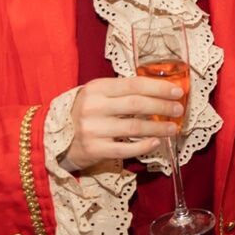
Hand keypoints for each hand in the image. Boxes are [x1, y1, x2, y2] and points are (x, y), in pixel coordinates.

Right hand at [64, 76, 184, 169]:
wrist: (55, 138)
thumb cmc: (85, 113)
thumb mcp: (98, 95)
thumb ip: (123, 91)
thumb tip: (160, 90)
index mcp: (96, 88)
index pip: (134, 84)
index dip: (159, 87)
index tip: (178, 91)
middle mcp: (93, 107)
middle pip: (136, 105)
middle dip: (162, 106)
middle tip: (179, 109)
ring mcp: (93, 129)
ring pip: (134, 127)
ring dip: (158, 128)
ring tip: (173, 127)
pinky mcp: (94, 150)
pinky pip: (125, 149)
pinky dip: (144, 146)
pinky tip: (156, 143)